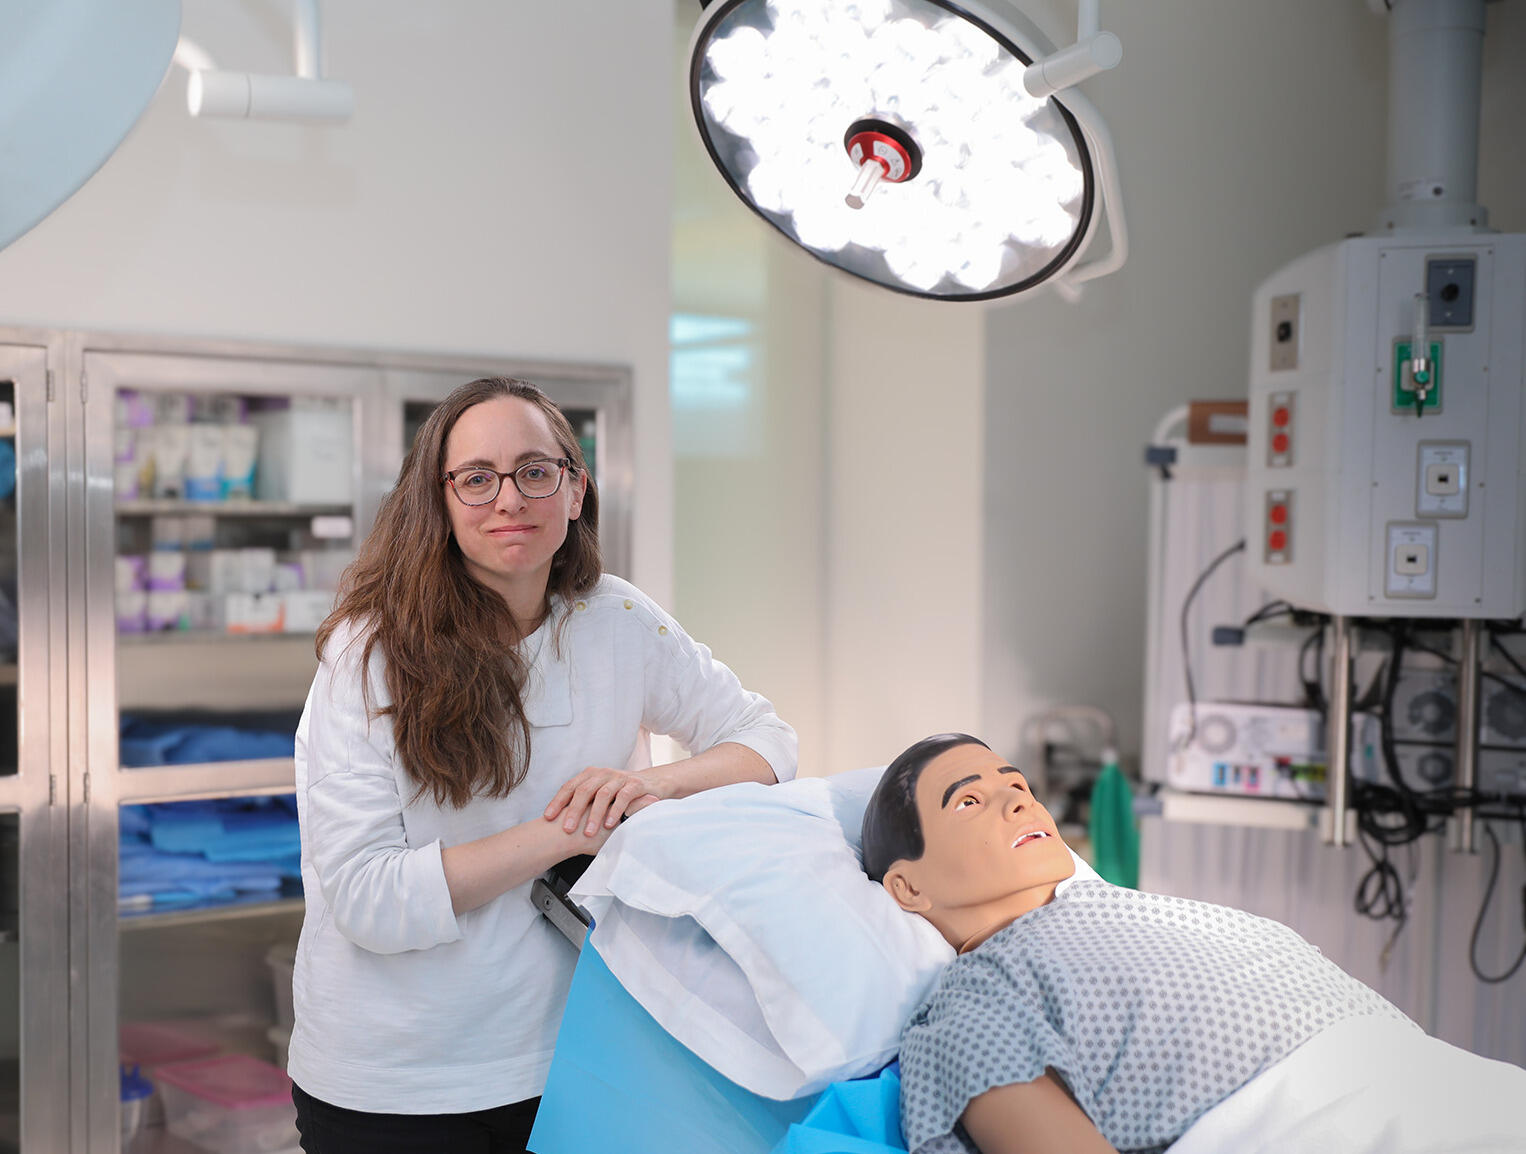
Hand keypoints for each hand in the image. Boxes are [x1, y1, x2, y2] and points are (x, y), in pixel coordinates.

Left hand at [544, 766, 662, 837]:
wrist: (651, 784)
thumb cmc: (619, 794)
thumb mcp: (599, 795)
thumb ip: (583, 802)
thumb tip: (557, 820)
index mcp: (590, 775)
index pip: (569, 787)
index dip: (558, 801)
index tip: (548, 818)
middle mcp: (603, 773)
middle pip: (583, 790)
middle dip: (574, 811)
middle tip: (568, 829)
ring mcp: (619, 777)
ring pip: (602, 794)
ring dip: (594, 815)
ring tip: (589, 833)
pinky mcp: (635, 783)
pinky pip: (623, 796)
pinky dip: (615, 811)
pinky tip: (610, 825)